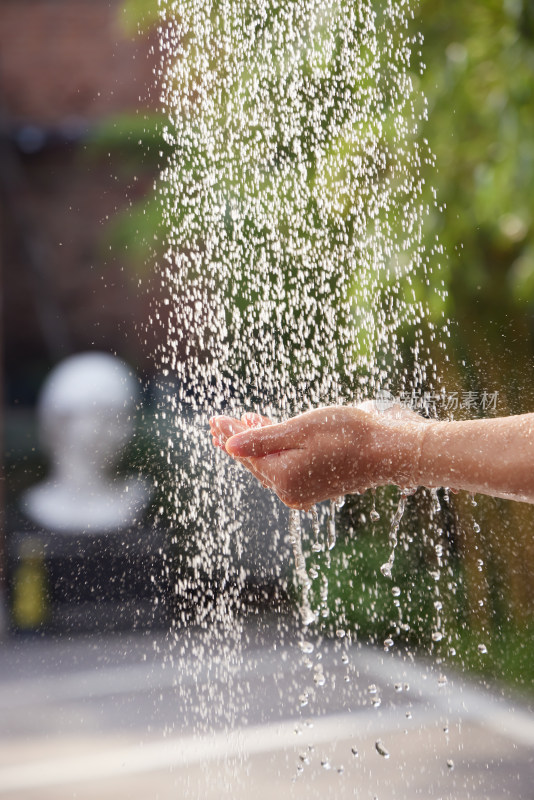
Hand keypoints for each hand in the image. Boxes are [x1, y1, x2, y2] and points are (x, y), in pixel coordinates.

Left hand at [210, 405, 426, 509]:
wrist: (388, 451)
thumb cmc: (347, 434)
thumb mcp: (300, 429)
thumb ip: (261, 438)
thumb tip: (228, 445)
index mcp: (283, 478)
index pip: (246, 454)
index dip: (229, 434)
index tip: (214, 419)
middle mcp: (290, 491)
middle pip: (256, 462)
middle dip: (238, 440)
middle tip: (218, 424)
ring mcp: (303, 491)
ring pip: (271, 465)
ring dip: (256, 445)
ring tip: (242, 425)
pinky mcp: (315, 486)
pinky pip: (286, 467)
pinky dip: (275, 451)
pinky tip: (270, 435)